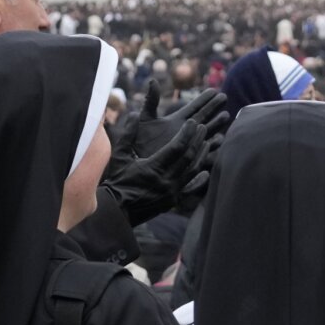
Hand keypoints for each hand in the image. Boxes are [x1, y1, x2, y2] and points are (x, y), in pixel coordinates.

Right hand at [102, 91, 227, 225]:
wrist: (117, 210)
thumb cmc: (117, 181)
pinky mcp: (172, 201)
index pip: (177, 147)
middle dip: (197, 140)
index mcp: (153, 167)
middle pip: (188, 157)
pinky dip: (199, 179)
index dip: (187, 133)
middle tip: (203, 127)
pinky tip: (205, 172)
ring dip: (201, 155)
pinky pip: (190, 188)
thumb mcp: (120, 156)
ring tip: (207, 143)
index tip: (193, 122)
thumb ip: (128, 135)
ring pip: (192, 171)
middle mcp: (166, 181)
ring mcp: (171, 192)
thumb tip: (133, 114)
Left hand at [112, 88, 227, 166]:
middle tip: (224, 97)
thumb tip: (153, 81)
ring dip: (216, 125)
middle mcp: (184, 132)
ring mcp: (188, 145)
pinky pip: (204, 152)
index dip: (204, 99)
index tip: (214, 90)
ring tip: (225, 116)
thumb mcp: (144, 119)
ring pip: (207, 133)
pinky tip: (219, 140)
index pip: (193, 107)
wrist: (135, 165)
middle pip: (204, 117)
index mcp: (175, 121)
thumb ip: (151, 101)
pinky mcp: (188, 160)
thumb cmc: (137, 142)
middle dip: (214, 108)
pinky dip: (212, 146)